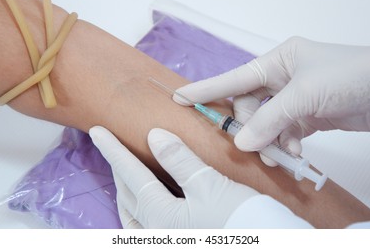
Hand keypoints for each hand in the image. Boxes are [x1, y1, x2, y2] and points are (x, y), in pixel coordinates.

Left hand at [89, 126, 258, 227]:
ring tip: (124, 176)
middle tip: (111, 149)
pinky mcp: (180, 242)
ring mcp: (168, 241)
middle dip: (117, 171)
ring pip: (133, 218)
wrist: (272, 245)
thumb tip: (154, 136)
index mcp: (161, 216)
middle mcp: (158, 234)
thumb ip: (180, 161)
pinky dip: (141, 211)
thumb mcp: (210, 186)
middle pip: (128, 197)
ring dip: (126, 194)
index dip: (113, 151)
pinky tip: (149, 202)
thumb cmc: (243, 220)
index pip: (131, 175)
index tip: (97, 132)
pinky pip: (147, 228)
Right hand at [174, 37, 369, 157]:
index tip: (180, 98)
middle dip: (249, 126)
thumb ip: (269, 119)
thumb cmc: (349, 77)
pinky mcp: (307, 117)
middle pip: (249, 106)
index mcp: (278, 61)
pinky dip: (285, 145)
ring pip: (266, 123)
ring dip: (268, 140)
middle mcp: (282, 78)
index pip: (234, 77)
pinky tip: (294, 152)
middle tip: (250, 144)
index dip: (206, 89)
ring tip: (278, 153)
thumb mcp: (304, 95)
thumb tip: (242, 143)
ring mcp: (294, 99)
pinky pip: (283, 133)